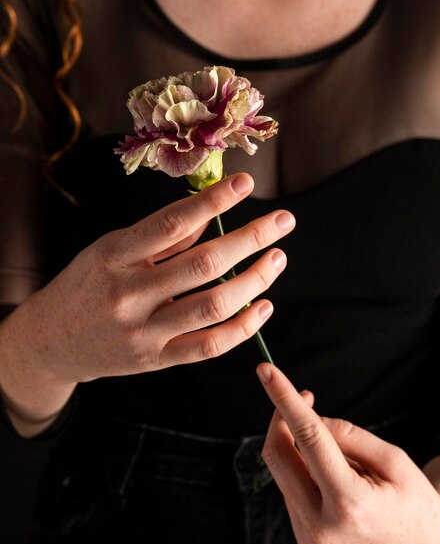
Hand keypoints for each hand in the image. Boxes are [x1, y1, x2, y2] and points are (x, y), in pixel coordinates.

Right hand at [0, 174, 293, 429]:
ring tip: (277, 259)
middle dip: (251, 239)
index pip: (172, 223)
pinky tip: (263, 305)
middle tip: (283, 222)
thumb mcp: (109, 250)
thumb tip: (210, 215)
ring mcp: (145, 332)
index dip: (213, 202)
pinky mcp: (157, 360)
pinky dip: (243, 326)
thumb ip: (159, 239)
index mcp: (114, 255)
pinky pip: (210, 345)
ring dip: (255, 280)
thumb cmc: (86, 286)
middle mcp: (130, 294)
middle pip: (204, 264)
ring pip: (214, 306)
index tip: (245, 184)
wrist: (52, 342)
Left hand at [257, 363, 439, 543]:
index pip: (308, 437)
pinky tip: (336, 481)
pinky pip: (292, 492)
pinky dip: (305, 473)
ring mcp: (310, 542)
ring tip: (345, 460)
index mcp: (350, 504)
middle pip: (279, 455)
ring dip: (300, 450)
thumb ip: (348, 435)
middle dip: (283, 419)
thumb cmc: (416, 501)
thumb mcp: (393, 458)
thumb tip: (309, 419)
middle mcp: (322, 528)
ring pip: (283, 473)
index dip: (284, 399)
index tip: (266, 371)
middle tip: (307, 397)